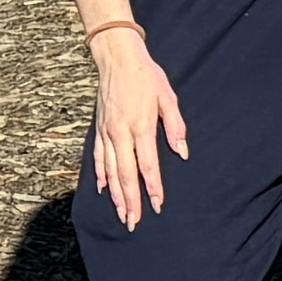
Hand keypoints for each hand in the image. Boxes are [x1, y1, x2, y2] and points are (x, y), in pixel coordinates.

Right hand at [89, 30, 192, 229]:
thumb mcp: (168, 96)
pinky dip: (100, 175)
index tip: (157, 204)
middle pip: (125, 174)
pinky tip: (103, 190)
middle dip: (130, 201)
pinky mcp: (99, 129)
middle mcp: (121, 133)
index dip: (152, 187)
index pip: (147, 164)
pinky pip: (99, 157)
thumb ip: (176, 126)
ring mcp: (107, 132)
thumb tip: (182, 152)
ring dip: (115, 195)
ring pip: (110, 171)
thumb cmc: (147, 76)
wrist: (117, 58)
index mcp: (141, 125)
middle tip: (134, 222)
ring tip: (121, 214)